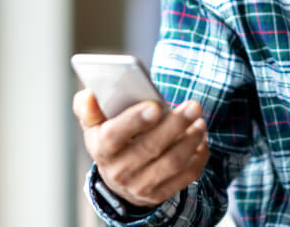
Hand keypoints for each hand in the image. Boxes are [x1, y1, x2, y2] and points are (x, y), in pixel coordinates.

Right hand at [73, 89, 209, 207]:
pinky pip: (185, 176)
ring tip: (200, 121)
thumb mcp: (93, 122)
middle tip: (193, 105)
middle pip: (150, 147)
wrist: (117, 174)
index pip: (114, 135)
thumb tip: (90, 96)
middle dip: (175, 125)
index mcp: (100, 148)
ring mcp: (140, 185)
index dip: (134, 121)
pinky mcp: (159, 194)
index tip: (155, 106)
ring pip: (171, 162)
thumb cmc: (109, 136)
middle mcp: (118, 171)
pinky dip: (198, 157)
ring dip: (190, 140)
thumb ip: (88, 106)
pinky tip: (201, 139)